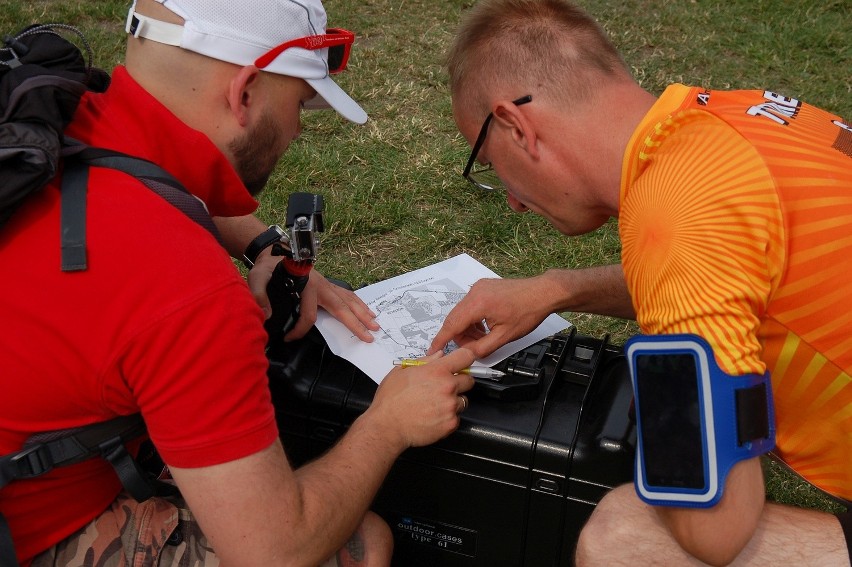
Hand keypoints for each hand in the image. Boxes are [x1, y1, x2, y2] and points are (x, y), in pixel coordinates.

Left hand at [247, 252, 378, 341]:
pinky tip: (367, 310)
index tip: (288, 338)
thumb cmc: (268, 267)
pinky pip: (347, 294)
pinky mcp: (327, 285)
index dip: (299, 330)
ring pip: (348, 300)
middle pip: (341, 308)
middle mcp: (320, 286)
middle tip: (369, 336)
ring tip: (375, 323)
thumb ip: (259, 294)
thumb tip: (266, 316)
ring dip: (362, 313)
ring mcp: (326, 284)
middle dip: (355, 323)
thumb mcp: (257, 277)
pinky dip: (358, 303)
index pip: (308, 315)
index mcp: (306, 286)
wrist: (274, 252)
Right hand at [370, 348, 475, 448]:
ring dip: (453, 401)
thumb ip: (424, 361)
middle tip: (443, 388)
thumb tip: (438, 356)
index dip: (465, 359)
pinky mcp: (451, 423)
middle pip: (469, 380)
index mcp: (436, 371)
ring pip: (463, 400)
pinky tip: (433, 416)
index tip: (463, 363)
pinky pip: (456, 417)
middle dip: (459, 382)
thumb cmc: (390, 400)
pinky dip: (448, 417)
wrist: (387, 426)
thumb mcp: (402, 371)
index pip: (466, 357)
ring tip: (434, 405)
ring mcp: (451, 406)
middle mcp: (447, 387)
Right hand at [428, 277, 553, 358]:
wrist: (543, 293)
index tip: (432, 351)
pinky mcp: (483, 287)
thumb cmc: (528, 311)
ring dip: (468, 328)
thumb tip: (467, 355)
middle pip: (455, 319)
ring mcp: (478, 287)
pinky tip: (486, 327)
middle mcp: (474, 292)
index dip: (441, 340)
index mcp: (478, 303)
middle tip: (471, 348)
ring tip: (483, 338)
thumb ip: (482, 348)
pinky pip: (470, 306)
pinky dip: (473, 319)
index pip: (452, 325)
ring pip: (462, 313)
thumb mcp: (504, 336)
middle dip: (460, 336)